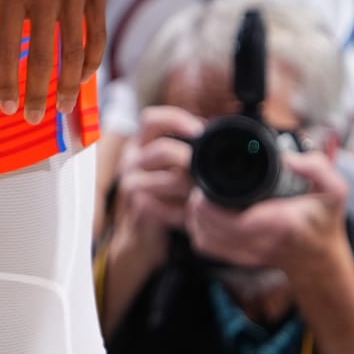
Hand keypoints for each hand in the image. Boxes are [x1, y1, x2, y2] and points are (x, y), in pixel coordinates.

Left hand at [0, 0, 105, 122]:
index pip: (8, 49)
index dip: (7, 82)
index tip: (6, 108)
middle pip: (43, 57)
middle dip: (37, 94)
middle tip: (34, 119)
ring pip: (74, 50)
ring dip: (70, 84)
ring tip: (64, 107)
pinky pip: (97, 31)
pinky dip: (93, 57)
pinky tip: (86, 75)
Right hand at [113, 103, 201, 238]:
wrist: (144, 234)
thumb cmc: (167, 196)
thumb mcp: (174, 167)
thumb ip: (189, 149)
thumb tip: (222, 134)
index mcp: (140, 143)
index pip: (151, 120)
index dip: (177, 121)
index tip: (202, 131)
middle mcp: (131, 160)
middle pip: (163, 149)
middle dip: (192, 160)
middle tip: (210, 171)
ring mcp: (132, 184)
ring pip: (173, 179)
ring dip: (195, 188)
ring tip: (206, 195)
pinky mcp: (140, 208)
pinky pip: (173, 205)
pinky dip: (189, 211)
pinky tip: (196, 215)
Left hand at [184, 144, 349, 285]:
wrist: (319, 256)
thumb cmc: (323, 219)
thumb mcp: (334, 189)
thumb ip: (317, 168)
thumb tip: (288, 158)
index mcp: (279, 224)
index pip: (232, 221)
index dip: (209, 203)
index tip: (205, 185)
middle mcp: (260, 244)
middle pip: (209, 229)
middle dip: (197, 204)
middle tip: (200, 183)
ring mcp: (246, 254)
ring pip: (203, 238)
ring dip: (195, 216)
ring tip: (201, 195)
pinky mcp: (236, 259)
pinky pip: (205, 245)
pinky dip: (198, 228)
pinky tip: (204, 212)